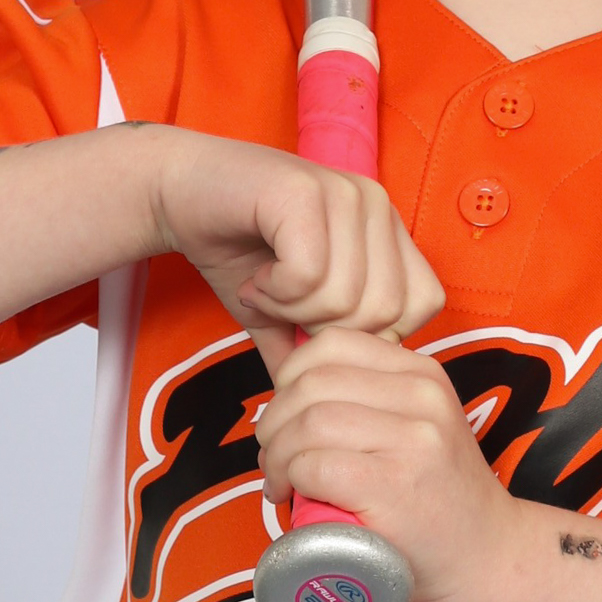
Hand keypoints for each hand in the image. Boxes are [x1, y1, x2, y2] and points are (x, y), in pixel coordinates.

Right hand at [147, 128, 443, 383]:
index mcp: (386, 230)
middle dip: (323, 329)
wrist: (179, 192)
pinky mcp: (304, 192)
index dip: (369, 335)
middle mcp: (376, 205)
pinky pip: (308, 275)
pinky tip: (257, 276)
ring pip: (346, 297)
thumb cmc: (238, 249)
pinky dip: (275, 292)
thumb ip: (319, 352)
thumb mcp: (287, 311)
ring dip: (291, 310)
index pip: (423, 304)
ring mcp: (344, 193)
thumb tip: (339, 409)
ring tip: (266, 288)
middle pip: (384, 312)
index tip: (314, 322)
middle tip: (282, 306)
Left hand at [253, 328, 518, 601]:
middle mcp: (421, 397)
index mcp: (422, 374)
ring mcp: (412, 441)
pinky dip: (290, 479)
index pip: (332, 344)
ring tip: (281, 480)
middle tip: (274, 455)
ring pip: (308, 422)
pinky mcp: (393, 486)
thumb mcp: (418, 426)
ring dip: (277, 454)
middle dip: (274, 421)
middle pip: (311, 383)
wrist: (489, 556)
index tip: (286, 413)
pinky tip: (292, 497)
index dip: (290, 376)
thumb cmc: (436, 496)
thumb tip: (288, 391)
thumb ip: (371, 400)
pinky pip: (314, 465)